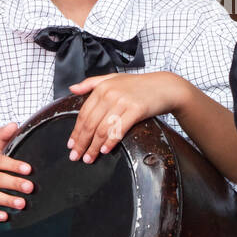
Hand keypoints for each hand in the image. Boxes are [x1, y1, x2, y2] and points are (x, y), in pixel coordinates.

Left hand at [67, 73, 188, 162]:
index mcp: (102, 87)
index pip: (83, 113)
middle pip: (90, 124)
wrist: (165, 86)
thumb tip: (72, 89)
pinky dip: (110, 142)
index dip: (76, 131)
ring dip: (94, 147)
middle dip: (81, 143)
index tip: (71, 144)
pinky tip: (105, 150)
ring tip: (89, 158)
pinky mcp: (136, 110)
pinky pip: (119, 129)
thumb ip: (91, 83)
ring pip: (103, 129)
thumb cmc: (139, 85)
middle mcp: (110, 94)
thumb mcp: (113, 78)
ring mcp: (123, 102)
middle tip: (76, 156)